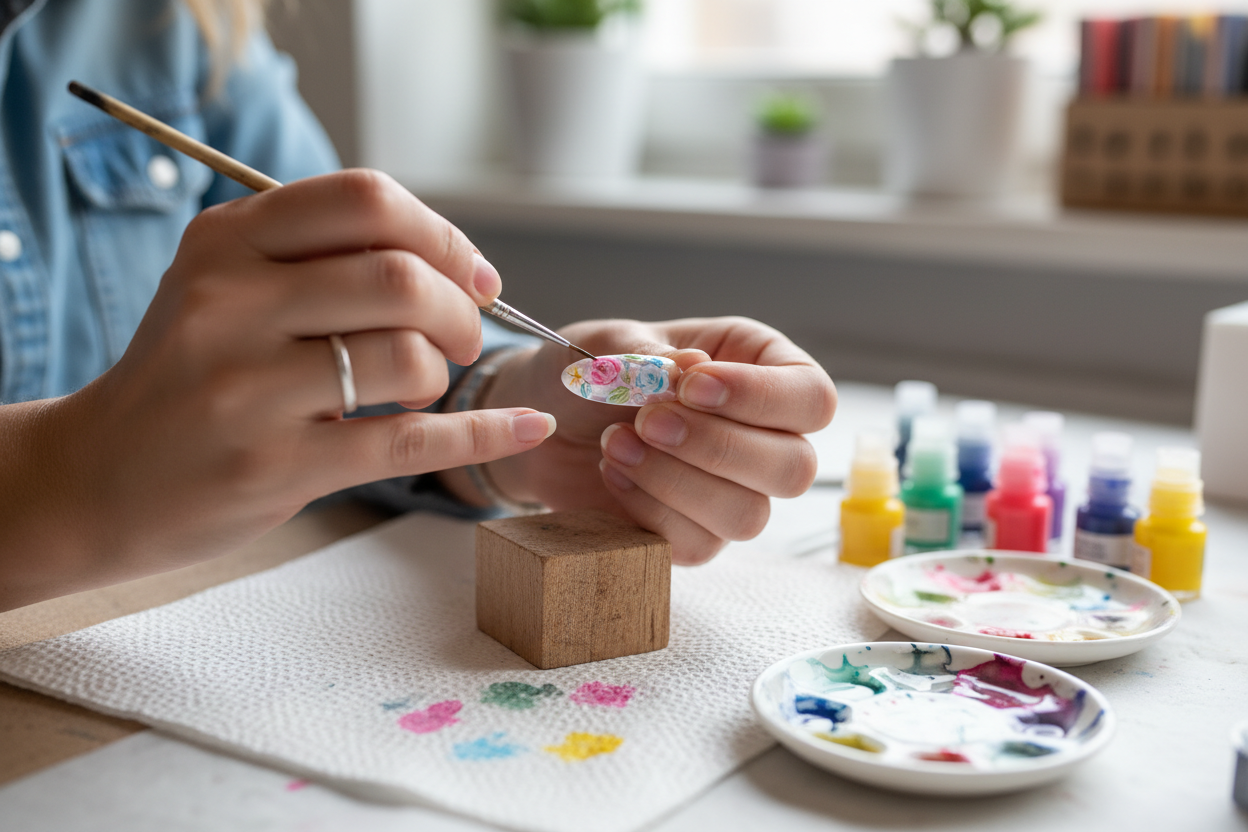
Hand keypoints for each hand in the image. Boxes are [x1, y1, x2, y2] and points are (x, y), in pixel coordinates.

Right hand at [0, 170, 554, 608]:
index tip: (474, 276)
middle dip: (460, 309)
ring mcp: (247, 388)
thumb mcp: (223, 285)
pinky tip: (521, 429)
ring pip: (405, 357)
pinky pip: (408, 441)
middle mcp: (230, 302)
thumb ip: (319, 257)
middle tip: (461, 338)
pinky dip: (482, 434)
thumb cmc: (186, 377)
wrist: (96, 478)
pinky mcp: (274, 466)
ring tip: (422, 387)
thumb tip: (455, 264)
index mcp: (226, 241)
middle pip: (399, 277)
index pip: (366, 200)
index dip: (443, 235)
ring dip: (444, 373)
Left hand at [482, 317, 835, 564]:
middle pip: (795, 469)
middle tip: (647, 420)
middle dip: (716, 447)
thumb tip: (691, 367)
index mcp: (763, 369)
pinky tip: (615, 473)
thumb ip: (648, 354)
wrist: (543, 417)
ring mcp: (735, 490)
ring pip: (749, 516)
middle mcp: (763, 434)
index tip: (691, 387)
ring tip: (617, 444)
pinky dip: (649, 511)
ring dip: (677, 482)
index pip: (811, 397)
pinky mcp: (696, 532)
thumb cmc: (590, 369)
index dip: (759, 398)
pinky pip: (698, 545)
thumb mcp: (609, 344)